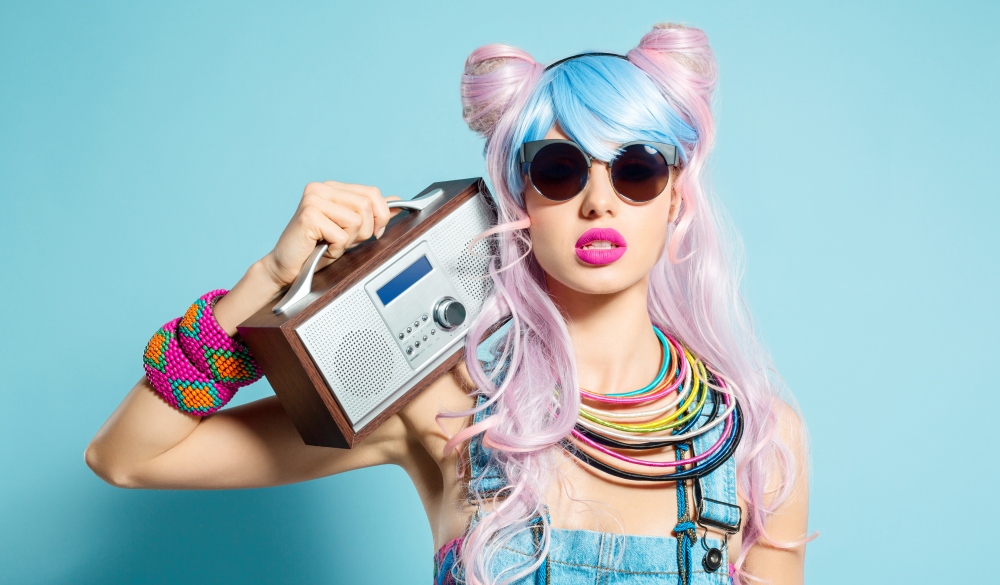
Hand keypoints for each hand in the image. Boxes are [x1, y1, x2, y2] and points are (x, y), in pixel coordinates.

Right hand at [261, 181, 401, 288]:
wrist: (288, 266)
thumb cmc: (316, 248)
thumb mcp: (350, 229)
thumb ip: (371, 213)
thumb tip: (397, 201)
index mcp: (332, 187)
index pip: (372, 192)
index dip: (381, 215)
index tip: (375, 232)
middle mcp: (321, 188)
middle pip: (367, 205)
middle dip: (366, 230)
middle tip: (348, 241)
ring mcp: (313, 199)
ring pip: (357, 220)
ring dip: (349, 240)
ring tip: (332, 243)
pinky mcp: (308, 215)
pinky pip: (341, 234)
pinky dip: (337, 248)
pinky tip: (323, 248)